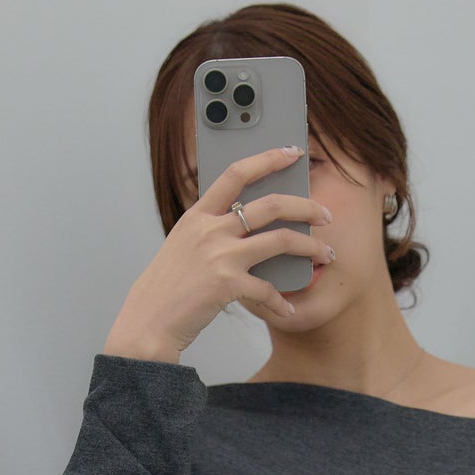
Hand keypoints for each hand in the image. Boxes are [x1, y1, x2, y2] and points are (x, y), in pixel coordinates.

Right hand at [103, 143, 336, 362]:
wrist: (149, 322)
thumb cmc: (167, 288)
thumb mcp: (184, 247)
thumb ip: (211, 231)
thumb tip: (248, 225)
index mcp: (198, 215)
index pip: (236, 172)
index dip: (267, 158)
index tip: (292, 152)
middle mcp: (210, 230)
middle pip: (270, 204)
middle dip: (306, 207)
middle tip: (325, 215)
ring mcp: (219, 256)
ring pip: (279, 240)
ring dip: (309, 247)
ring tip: (326, 254)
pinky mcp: (227, 285)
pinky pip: (267, 289)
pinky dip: (281, 301)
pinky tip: (288, 309)